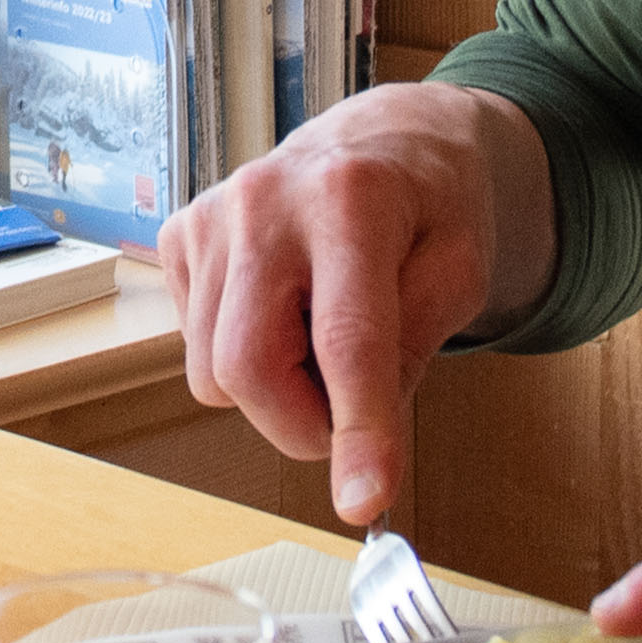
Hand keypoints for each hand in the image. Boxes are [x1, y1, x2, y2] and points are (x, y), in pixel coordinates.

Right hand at [162, 84, 545, 528]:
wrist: (385, 140)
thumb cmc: (431, 208)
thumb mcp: (461, 275)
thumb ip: (410, 355)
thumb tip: (356, 449)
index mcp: (352, 199)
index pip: (347, 340)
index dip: (357, 431)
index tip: (364, 502)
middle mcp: (266, 199)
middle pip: (248, 367)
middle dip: (300, 424)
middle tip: (349, 418)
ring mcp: (212, 215)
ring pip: (213, 373)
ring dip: (277, 389)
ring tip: (321, 335)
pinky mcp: (180, 234)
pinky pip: (195, 347)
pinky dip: (243, 355)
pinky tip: (284, 309)